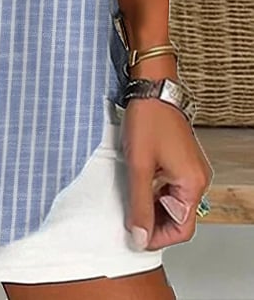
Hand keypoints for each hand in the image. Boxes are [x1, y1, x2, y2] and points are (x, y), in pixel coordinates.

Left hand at [121, 97, 213, 250]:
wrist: (152, 88)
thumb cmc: (148, 120)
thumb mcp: (139, 166)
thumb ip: (139, 205)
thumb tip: (139, 236)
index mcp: (192, 183)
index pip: (182, 229)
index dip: (157, 237)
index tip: (135, 237)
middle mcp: (197, 179)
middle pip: (179, 217)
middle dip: (154, 222)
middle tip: (128, 219)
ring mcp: (190, 169)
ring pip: (173, 202)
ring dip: (153, 206)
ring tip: (130, 199)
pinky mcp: (182, 160)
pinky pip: (171, 186)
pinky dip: (155, 191)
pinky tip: (138, 184)